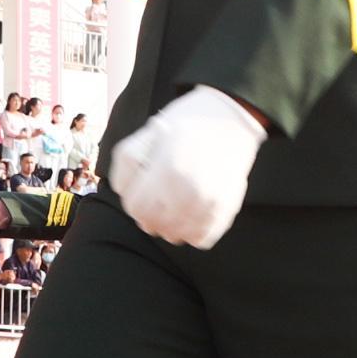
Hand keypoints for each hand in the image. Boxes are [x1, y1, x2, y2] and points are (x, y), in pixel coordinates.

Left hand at [110, 87, 264, 248]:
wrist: (232, 119)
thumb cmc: (186, 122)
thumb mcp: (148, 133)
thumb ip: (127, 163)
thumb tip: (124, 193)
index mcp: (166, 169)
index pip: (137, 209)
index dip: (134, 204)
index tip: (141, 195)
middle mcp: (189, 190)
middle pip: (155, 225)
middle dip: (149, 217)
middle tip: (156, 202)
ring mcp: (210, 203)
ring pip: (178, 236)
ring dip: (170, 226)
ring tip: (174, 208)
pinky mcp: (226, 209)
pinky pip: (202, 238)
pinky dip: (193, 232)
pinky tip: (192, 214)